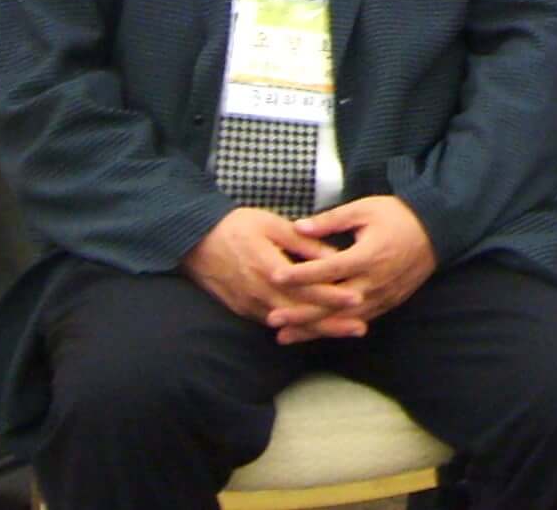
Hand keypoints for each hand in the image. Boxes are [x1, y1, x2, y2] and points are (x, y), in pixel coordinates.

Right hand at [182, 207, 345, 330]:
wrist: (196, 242)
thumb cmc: (237, 226)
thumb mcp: (273, 225)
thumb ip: (304, 242)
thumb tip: (335, 256)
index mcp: (269, 268)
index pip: (307, 287)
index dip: (332, 295)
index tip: (358, 298)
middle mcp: (260, 293)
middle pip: (302, 313)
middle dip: (332, 323)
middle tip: (361, 328)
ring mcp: (250, 305)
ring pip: (290, 323)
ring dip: (317, 330)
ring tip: (345, 332)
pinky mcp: (244, 310)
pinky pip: (274, 323)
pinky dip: (296, 328)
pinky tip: (314, 331)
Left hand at [272, 196, 438, 340]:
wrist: (437, 231)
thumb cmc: (398, 215)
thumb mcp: (365, 209)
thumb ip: (331, 220)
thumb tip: (298, 227)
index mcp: (368, 255)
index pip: (328, 269)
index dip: (301, 274)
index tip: (275, 276)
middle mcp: (374, 281)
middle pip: (332, 302)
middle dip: (300, 313)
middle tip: (272, 318)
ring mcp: (382, 296)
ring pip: (342, 319)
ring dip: (313, 329)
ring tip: (284, 335)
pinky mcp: (387, 304)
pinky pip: (357, 321)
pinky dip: (334, 329)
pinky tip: (315, 334)